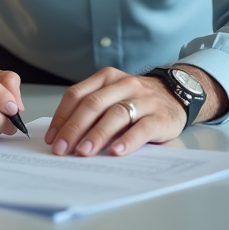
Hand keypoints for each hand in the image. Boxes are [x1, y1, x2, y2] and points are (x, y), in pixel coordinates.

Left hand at [46, 67, 187, 156]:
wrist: (177, 94)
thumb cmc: (136, 99)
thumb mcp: (113, 94)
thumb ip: (92, 108)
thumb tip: (63, 136)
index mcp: (106, 77)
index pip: (77, 94)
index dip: (61, 117)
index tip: (51, 138)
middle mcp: (124, 85)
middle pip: (93, 104)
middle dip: (73, 128)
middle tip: (62, 149)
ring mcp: (143, 100)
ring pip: (115, 115)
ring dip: (96, 135)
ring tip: (83, 151)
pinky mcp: (160, 117)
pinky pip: (142, 128)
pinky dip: (127, 140)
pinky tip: (116, 151)